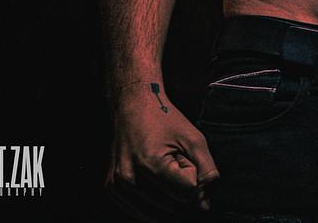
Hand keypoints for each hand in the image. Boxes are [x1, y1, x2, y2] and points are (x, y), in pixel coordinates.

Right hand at [106, 93, 218, 217]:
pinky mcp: (111, 189)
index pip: (186, 193)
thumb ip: (206, 170)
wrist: (132, 105)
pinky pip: (139, 213)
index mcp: (151, 163)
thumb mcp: (193, 138)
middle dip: (177, 188)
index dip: (190, 176)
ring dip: (164, 196)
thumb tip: (205, 207)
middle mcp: (130, 178)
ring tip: (160, 170)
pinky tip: (149, 180)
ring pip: (156, 214)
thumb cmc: (164, 119)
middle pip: (172, 205)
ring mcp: (118, 185)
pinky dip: (150, 203)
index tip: (182, 157)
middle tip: (171, 162)